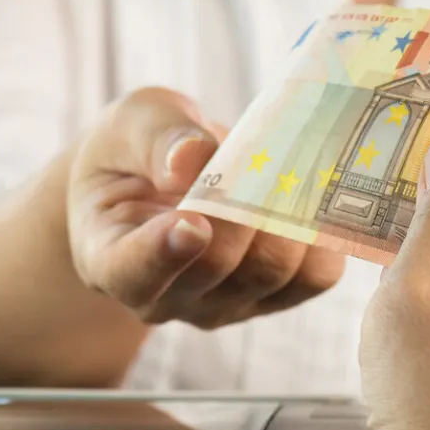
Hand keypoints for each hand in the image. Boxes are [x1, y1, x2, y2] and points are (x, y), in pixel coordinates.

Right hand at [66, 87, 344, 328]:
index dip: (162, 254)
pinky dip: (322, 233)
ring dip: (288, 211)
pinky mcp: (271, 299)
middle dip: (244, 206)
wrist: (158, 180)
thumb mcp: (128, 124)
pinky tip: (310, 193)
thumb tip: (193, 158)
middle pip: (215, 267)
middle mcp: (163, 298)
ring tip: (287, 160)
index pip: (131, 274)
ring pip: (270, 271)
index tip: (191, 222)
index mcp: (107, 257)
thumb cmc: (133, 152)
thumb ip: (154, 137)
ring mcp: (220, 306)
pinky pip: (314, 277)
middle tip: (262, 151)